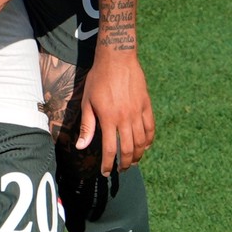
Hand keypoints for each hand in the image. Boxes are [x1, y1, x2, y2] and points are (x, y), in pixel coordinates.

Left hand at [76, 55, 153, 174]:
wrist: (117, 58)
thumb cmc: (98, 79)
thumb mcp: (87, 101)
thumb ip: (87, 126)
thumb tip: (81, 147)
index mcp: (108, 119)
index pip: (111, 150)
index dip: (109, 164)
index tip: (107, 172)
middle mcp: (125, 118)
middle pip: (129, 149)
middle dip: (125, 163)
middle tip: (121, 169)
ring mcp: (138, 112)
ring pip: (142, 141)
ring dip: (138, 155)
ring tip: (133, 161)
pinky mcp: (146, 105)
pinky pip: (150, 127)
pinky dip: (149, 140)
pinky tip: (145, 146)